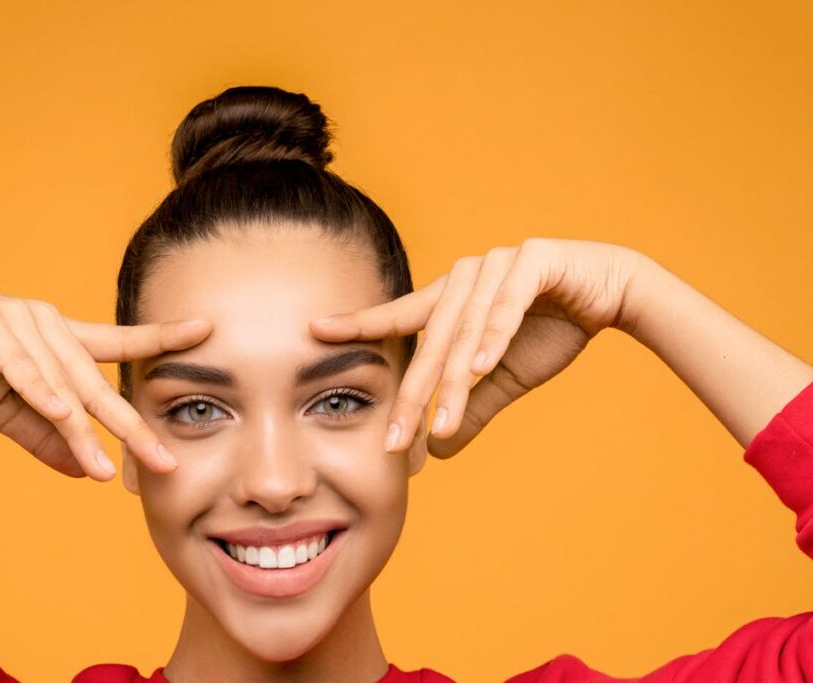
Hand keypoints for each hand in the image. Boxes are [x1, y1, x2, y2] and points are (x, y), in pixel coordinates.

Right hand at [0, 274, 211, 480]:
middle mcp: (50, 326)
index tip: (207, 330)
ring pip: (60, 382)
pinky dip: (35, 386)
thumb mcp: (7, 407)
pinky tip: (56, 410)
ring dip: (82, 428)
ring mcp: (19, 321)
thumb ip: (46, 436)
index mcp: (61, 342)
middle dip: (131, 426)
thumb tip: (86, 473)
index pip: (120, 344)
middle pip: (98, 382)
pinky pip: (16, 361)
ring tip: (106, 467)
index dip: (162, 338)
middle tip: (165, 462)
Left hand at [309, 238, 642, 457]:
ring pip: (468, 330)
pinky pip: (510, 303)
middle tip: (391, 441)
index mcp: (451, 299)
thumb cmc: (550, 328)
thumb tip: (437, 449)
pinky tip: (483, 364)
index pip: (399, 318)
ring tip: (440, 424)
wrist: (611, 290)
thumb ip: (469, 405)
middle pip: (432, 341)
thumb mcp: (502, 377)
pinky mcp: (535, 261)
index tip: (314, 331)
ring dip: (455, 380)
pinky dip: (497, 334)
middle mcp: (466, 278)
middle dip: (413, 395)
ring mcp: (499, 265)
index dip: (360, 325)